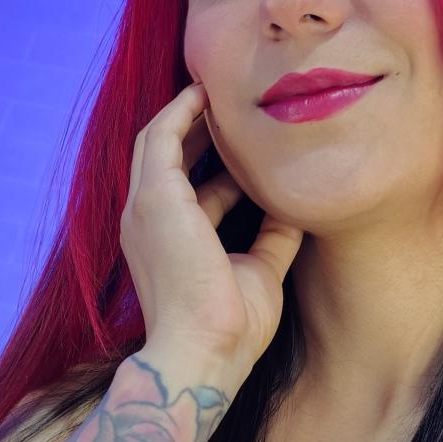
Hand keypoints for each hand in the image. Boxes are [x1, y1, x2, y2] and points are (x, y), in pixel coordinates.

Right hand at [120, 81, 302, 378]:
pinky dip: (180, 112)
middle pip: (167, 157)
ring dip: (187, 112)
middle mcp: (148, 221)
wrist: (204, 353)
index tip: (246, 142)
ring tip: (220, 88)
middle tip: (233, 102)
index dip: (214, 161)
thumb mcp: (260, 269)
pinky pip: (161, 137)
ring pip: (158, 140)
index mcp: (168, 241)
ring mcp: (146, 209)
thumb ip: (274, 235)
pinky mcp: (155, 198)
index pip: (188, 187)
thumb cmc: (230, 327)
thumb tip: (296, 204)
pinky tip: (206, 93)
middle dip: (197, 127)